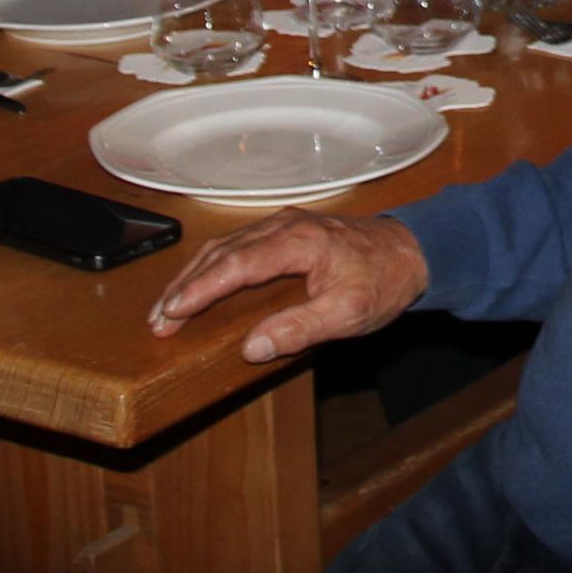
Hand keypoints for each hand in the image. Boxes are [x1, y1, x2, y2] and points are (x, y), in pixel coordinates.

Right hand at [148, 208, 427, 361]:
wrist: (413, 252)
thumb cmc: (384, 280)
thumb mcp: (348, 315)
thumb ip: (300, 329)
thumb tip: (252, 347)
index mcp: (298, 241)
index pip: (235, 264)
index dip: (200, 289)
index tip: (172, 311)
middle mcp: (285, 225)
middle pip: (221, 252)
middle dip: (185, 285)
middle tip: (158, 319)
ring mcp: (284, 225)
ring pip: (225, 245)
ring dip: (193, 275)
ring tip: (168, 307)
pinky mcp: (286, 232)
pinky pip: (238, 244)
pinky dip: (212, 265)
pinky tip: (199, 283)